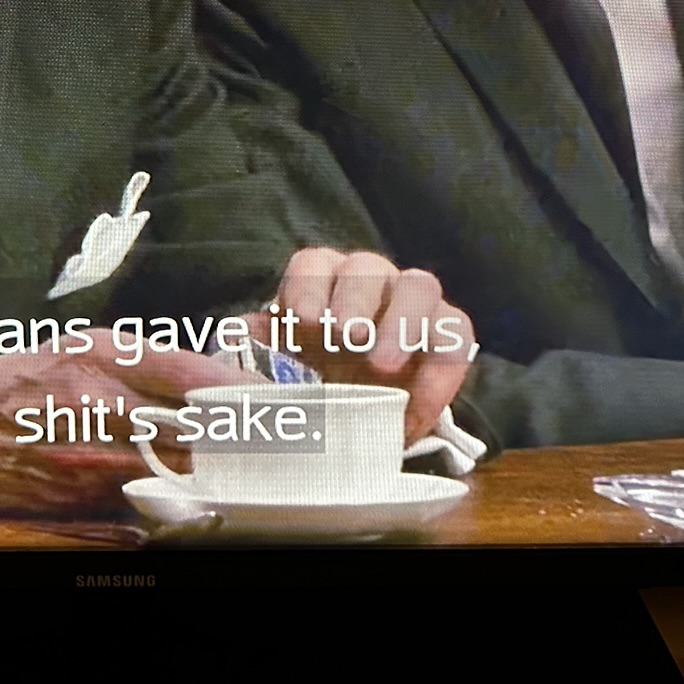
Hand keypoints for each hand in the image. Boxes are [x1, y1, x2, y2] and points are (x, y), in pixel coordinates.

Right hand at [0, 334, 253, 515]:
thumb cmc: (11, 384)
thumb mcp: (77, 347)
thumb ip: (143, 360)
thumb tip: (210, 379)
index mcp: (100, 359)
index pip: (192, 376)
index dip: (242, 392)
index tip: (275, 401)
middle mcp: (100, 409)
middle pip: (194, 431)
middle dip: (236, 439)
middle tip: (271, 441)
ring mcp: (91, 462)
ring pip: (174, 474)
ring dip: (207, 473)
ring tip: (235, 470)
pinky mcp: (81, 503)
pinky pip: (141, 506)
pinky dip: (165, 502)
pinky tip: (179, 497)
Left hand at [268, 248, 476, 444]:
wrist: (364, 420)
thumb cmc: (316, 386)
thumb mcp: (279, 380)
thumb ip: (251, 367)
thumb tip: (227, 351)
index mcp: (321, 283)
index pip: (313, 264)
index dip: (306, 287)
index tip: (301, 323)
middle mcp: (369, 282)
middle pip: (366, 267)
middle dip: (354, 299)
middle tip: (345, 336)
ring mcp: (413, 303)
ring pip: (419, 285)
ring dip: (403, 322)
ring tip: (383, 364)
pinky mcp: (449, 334)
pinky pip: (456, 335)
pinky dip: (441, 371)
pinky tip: (419, 407)